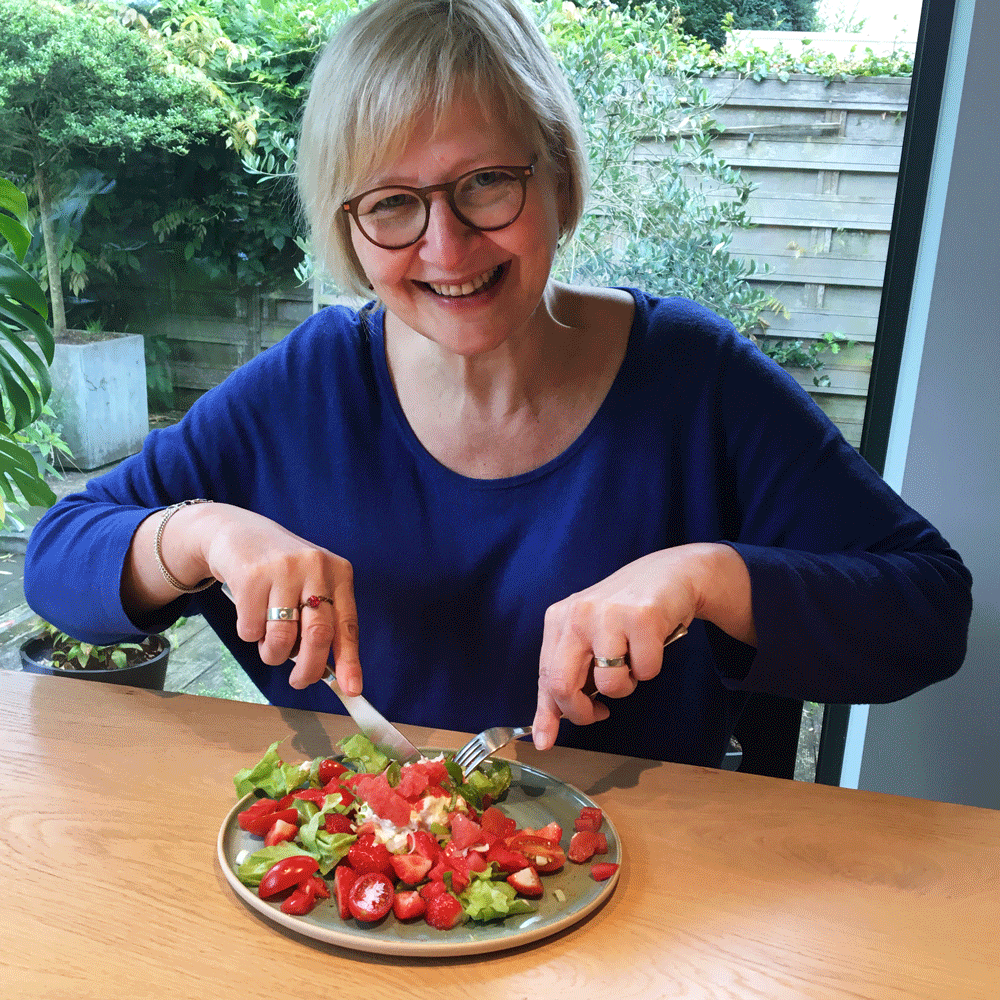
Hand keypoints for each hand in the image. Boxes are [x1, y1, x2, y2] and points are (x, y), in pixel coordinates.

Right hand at [193, 506, 361, 693]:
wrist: (238, 533)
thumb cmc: (281, 570)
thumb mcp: (312, 584)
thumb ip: (322, 620)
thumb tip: (329, 672)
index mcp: (339, 572)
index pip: (348, 624)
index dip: (350, 661)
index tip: (352, 689)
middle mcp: (315, 567)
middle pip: (317, 635)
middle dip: (308, 669)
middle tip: (299, 682)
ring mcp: (283, 569)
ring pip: (281, 638)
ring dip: (272, 653)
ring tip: (268, 642)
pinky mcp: (251, 575)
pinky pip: (251, 630)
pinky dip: (249, 634)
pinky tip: (250, 614)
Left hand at [531, 543, 754, 749]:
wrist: (668, 575)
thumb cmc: (624, 614)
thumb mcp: (587, 639)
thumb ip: (566, 682)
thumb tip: (543, 737)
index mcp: (558, 619)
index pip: (545, 677)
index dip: (549, 714)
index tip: (546, 741)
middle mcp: (577, 614)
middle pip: (563, 684)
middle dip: (582, 712)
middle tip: (600, 711)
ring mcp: (608, 614)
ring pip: (610, 684)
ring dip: (626, 686)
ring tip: (631, 660)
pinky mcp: (642, 617)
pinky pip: (646, 672)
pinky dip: (651, 668)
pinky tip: (652, 644)